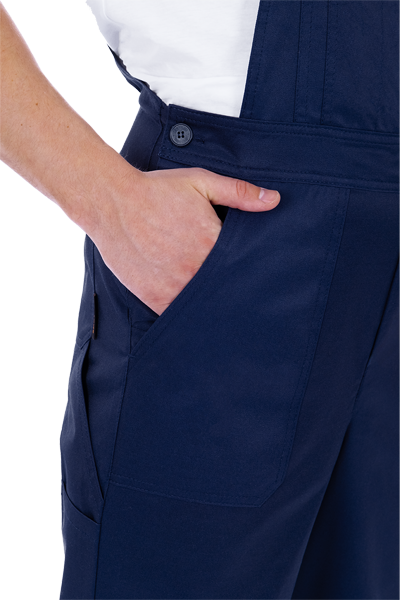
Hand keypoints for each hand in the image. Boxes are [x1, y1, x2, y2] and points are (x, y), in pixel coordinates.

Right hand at [89, 167, 279, 315]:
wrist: (111, 202)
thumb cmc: (155, 191)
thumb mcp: (201, 182)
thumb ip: (238, 193)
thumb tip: (273, 200)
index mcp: (211, 242)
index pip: (241, 264)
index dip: (247, 268)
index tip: (251, 271)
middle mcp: (195, 268)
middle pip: (224, 286)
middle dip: (229, 285)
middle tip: (237, 289)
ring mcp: (174, 286)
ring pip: (203, 303)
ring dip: (209, 300)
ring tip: (213, 296)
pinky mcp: (155, 297)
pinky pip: (178, 313)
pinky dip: (186, 310)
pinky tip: (191, 304)